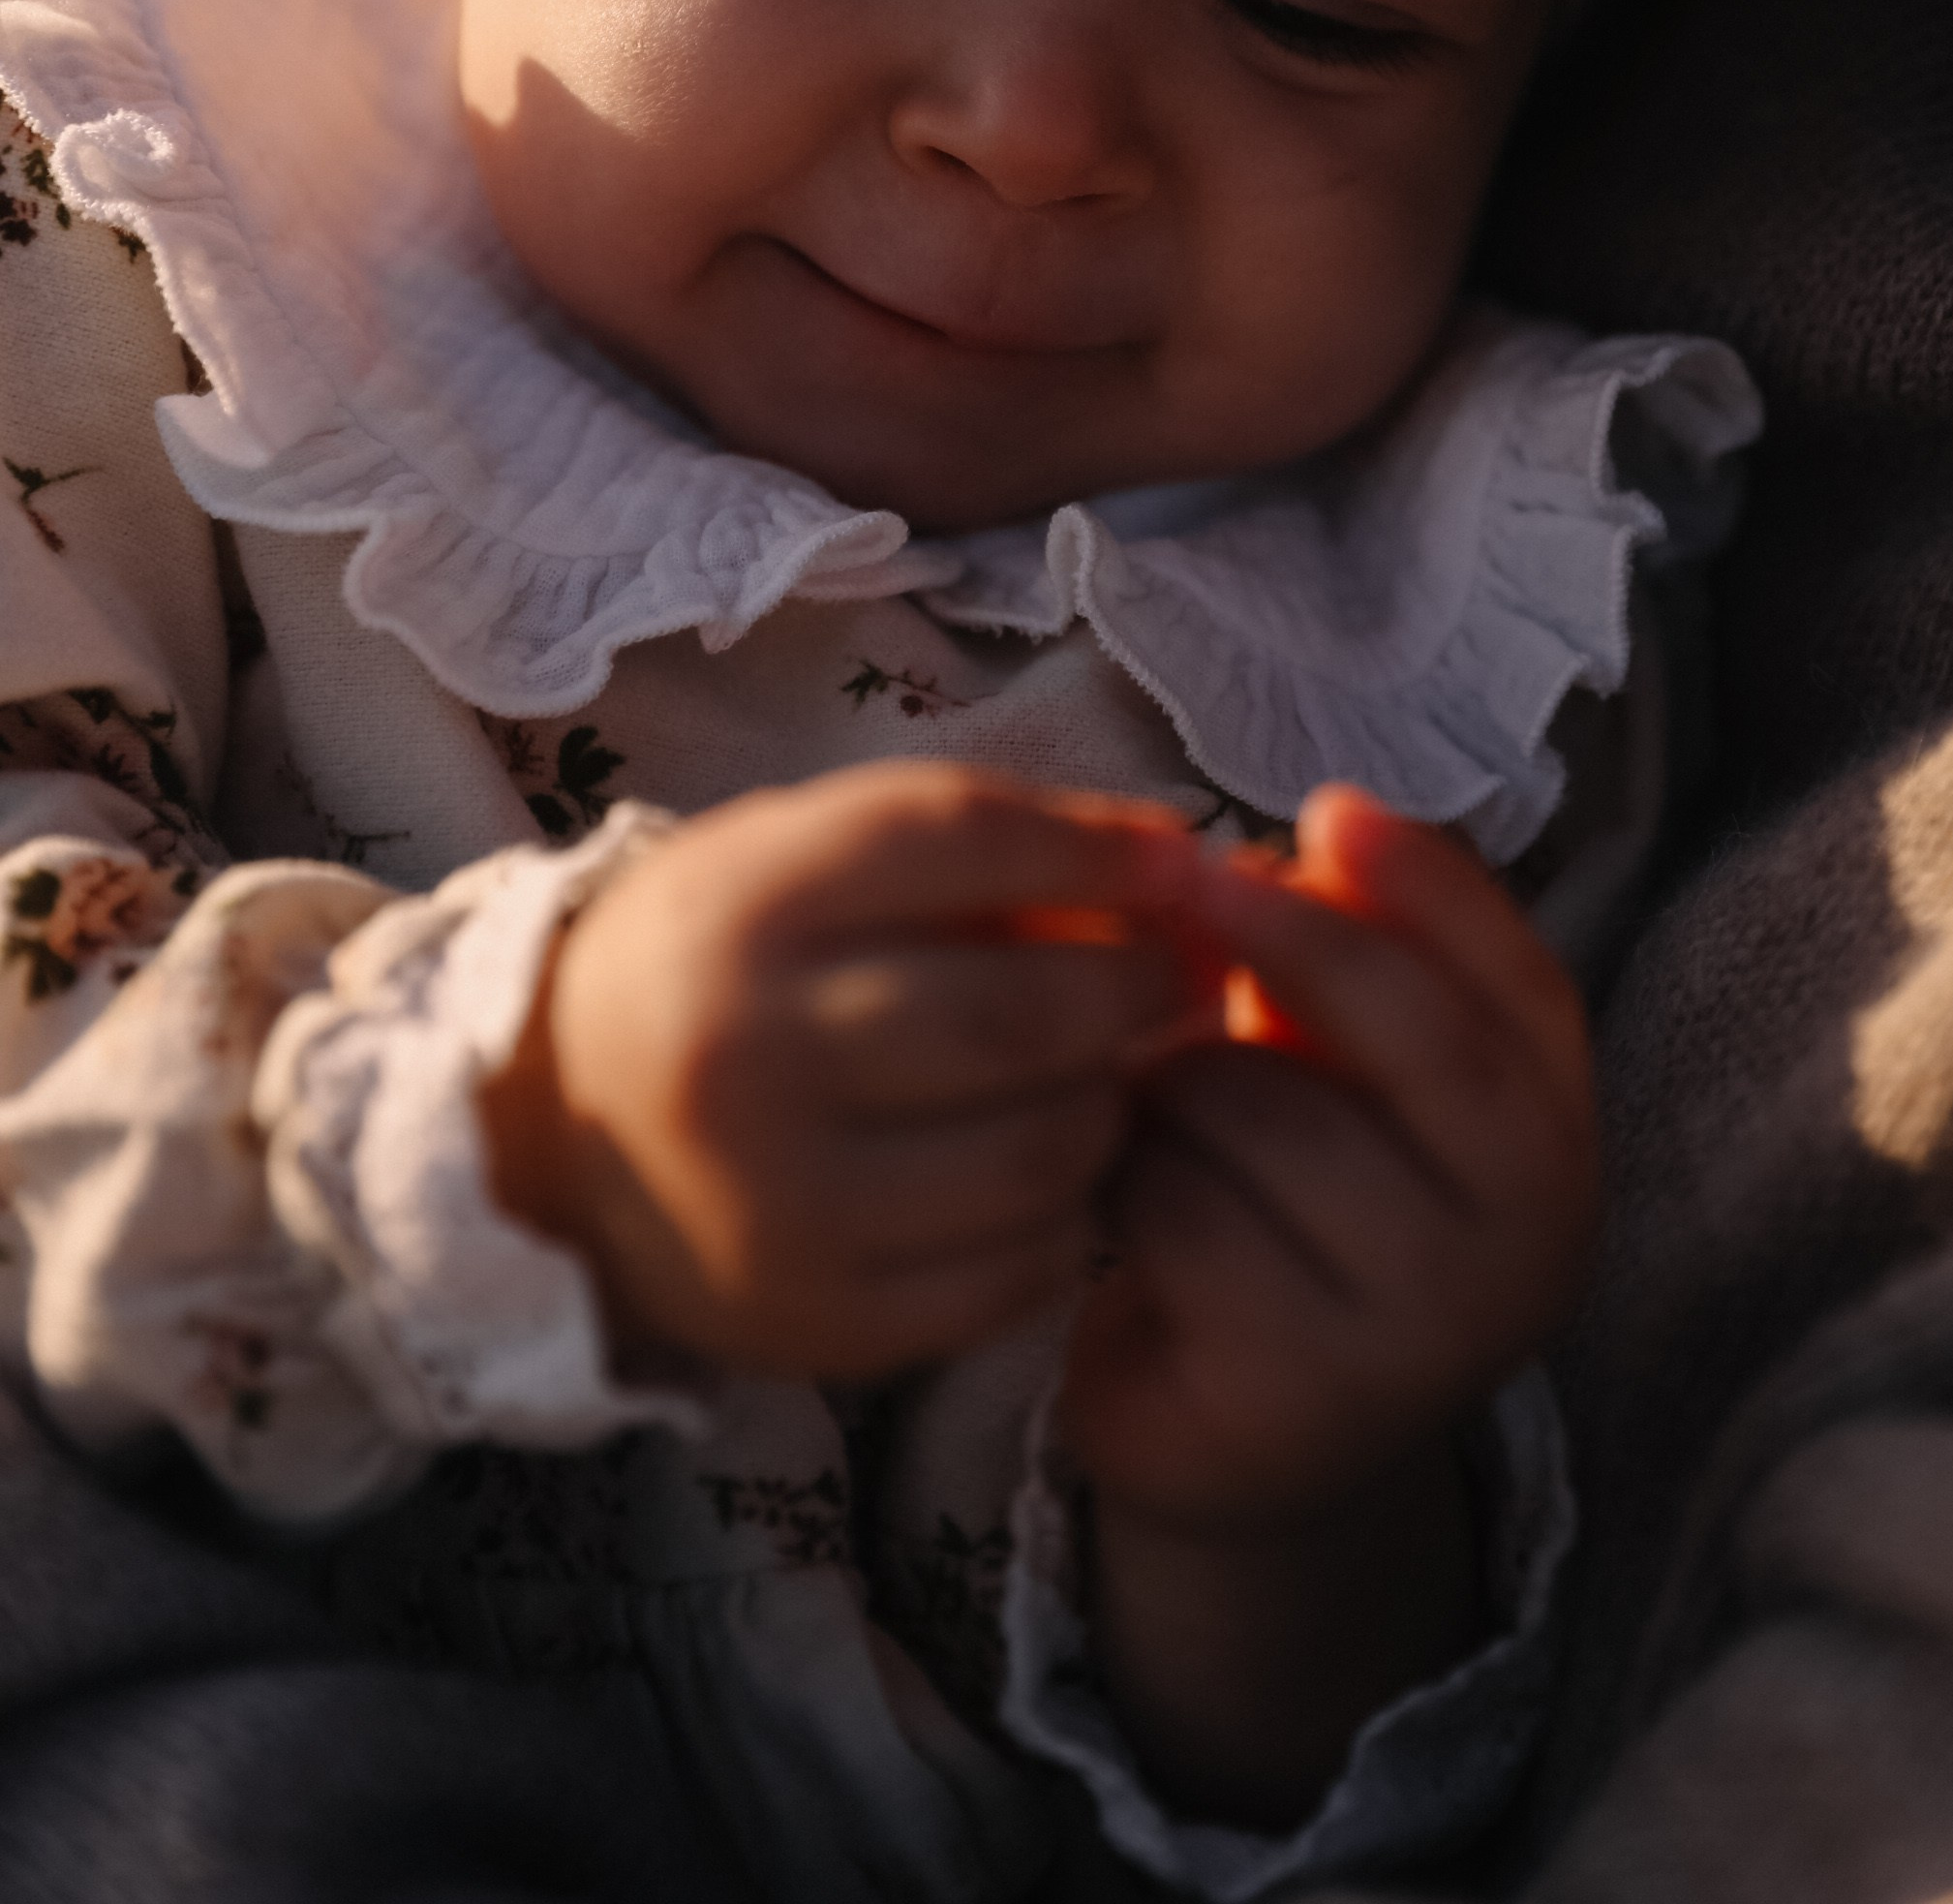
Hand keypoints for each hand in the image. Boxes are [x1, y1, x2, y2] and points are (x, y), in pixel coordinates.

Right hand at [481, 762, 1204, 1379]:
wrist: (558, 1124)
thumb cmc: (722, 958)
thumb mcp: (804, 853)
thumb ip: (974, 844)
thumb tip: (1172, 861)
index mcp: (740, 906)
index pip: (960, 845)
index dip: (1100, 849)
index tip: (1182, 857)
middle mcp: (744, 1056)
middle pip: (1020, 1016)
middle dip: (1138, 987)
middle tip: (1179, 977)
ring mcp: (774, 1206)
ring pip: (1035, 1151)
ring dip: (1113, 1103)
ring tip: (1108, 1072)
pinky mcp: (809, 1321)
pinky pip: (1009, 1272)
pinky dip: (1068, 1213)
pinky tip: (1054, 1169)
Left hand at [1066, 784, 1599, 1532]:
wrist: (1241, 1440)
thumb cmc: (1293, 1206)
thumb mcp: (1349, 1076)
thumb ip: (1352, 967)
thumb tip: (1307, 842)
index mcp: (1555, 1140)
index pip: (1525, 985)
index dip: (1432, 886)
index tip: (1332, 806)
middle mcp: (1525, 1245)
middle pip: (1420, 1042)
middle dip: (1295, 936)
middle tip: (1191, 878)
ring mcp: (1421, 1333)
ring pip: (1269, 1116)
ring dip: (1174, 1074)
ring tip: (1149, 1097)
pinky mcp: (1296, 1397)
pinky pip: (1183, 1214)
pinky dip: (1124, 1175)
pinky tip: (1113, 1194)